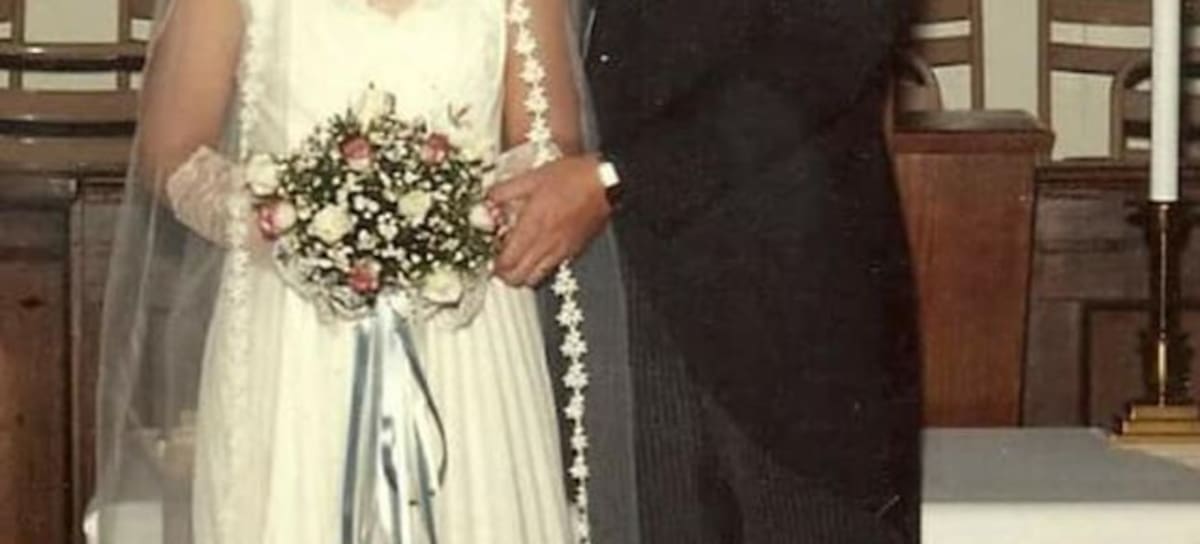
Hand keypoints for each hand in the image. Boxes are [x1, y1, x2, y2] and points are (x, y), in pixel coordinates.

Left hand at [487, 153, 610, 286]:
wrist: (604, 183)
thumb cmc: (573, 178)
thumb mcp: (531, 177)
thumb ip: (505, 191)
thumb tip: (489, 199)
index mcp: (532, 227)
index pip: (507, 262)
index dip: (495, 265)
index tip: (491, 257)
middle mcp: (546, 244)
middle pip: (519, 278)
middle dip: (506, 275)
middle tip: (500, 264)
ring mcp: (561, 250)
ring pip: (536, 278)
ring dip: (523, 274)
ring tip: (518, 261)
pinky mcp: (573, 250)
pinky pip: (552, 268)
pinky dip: (540, 267)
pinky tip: (539, 251)